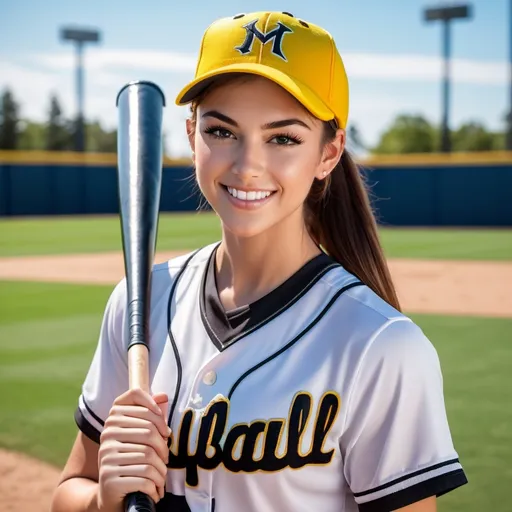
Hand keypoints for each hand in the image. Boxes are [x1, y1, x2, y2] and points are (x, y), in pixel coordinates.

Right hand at [97, 389, 170, 510]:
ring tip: (162, 474)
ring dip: (161, 468)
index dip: (155, 408)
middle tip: (166, 457)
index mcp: (114, 417)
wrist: (111, 493)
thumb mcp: (139, 435)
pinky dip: (155, 483)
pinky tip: (155, 487)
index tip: (164, 428)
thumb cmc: (131, 458)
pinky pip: (144, 475)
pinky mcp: (109, 476)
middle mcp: (107, 433)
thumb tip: (163, 395)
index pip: (136, 396)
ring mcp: (106, 454)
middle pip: (148, 429)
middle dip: (164, 446)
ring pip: (149, 455)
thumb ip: (151, 415)